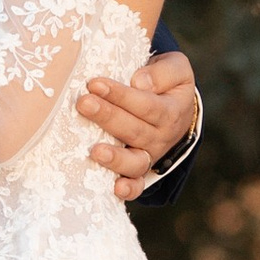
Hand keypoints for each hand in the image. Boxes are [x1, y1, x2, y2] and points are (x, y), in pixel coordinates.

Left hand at [82, 46, 200, 201]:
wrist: (176, 108)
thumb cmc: (167, 84)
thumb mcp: (175, 69)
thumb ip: (162, 72)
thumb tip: (139, 82)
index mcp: (171, 110)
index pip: (145, 104)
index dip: (120, 95)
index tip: (94, 83)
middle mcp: (162, 137)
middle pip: (135, 130)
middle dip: (108, 117)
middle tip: (83, 103)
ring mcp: (150, 156)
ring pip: (135, 161)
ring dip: (115, 158)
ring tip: (94, 151)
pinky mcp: (139, 170)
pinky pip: (137, 185)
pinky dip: (129, 190)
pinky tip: (116, 189)